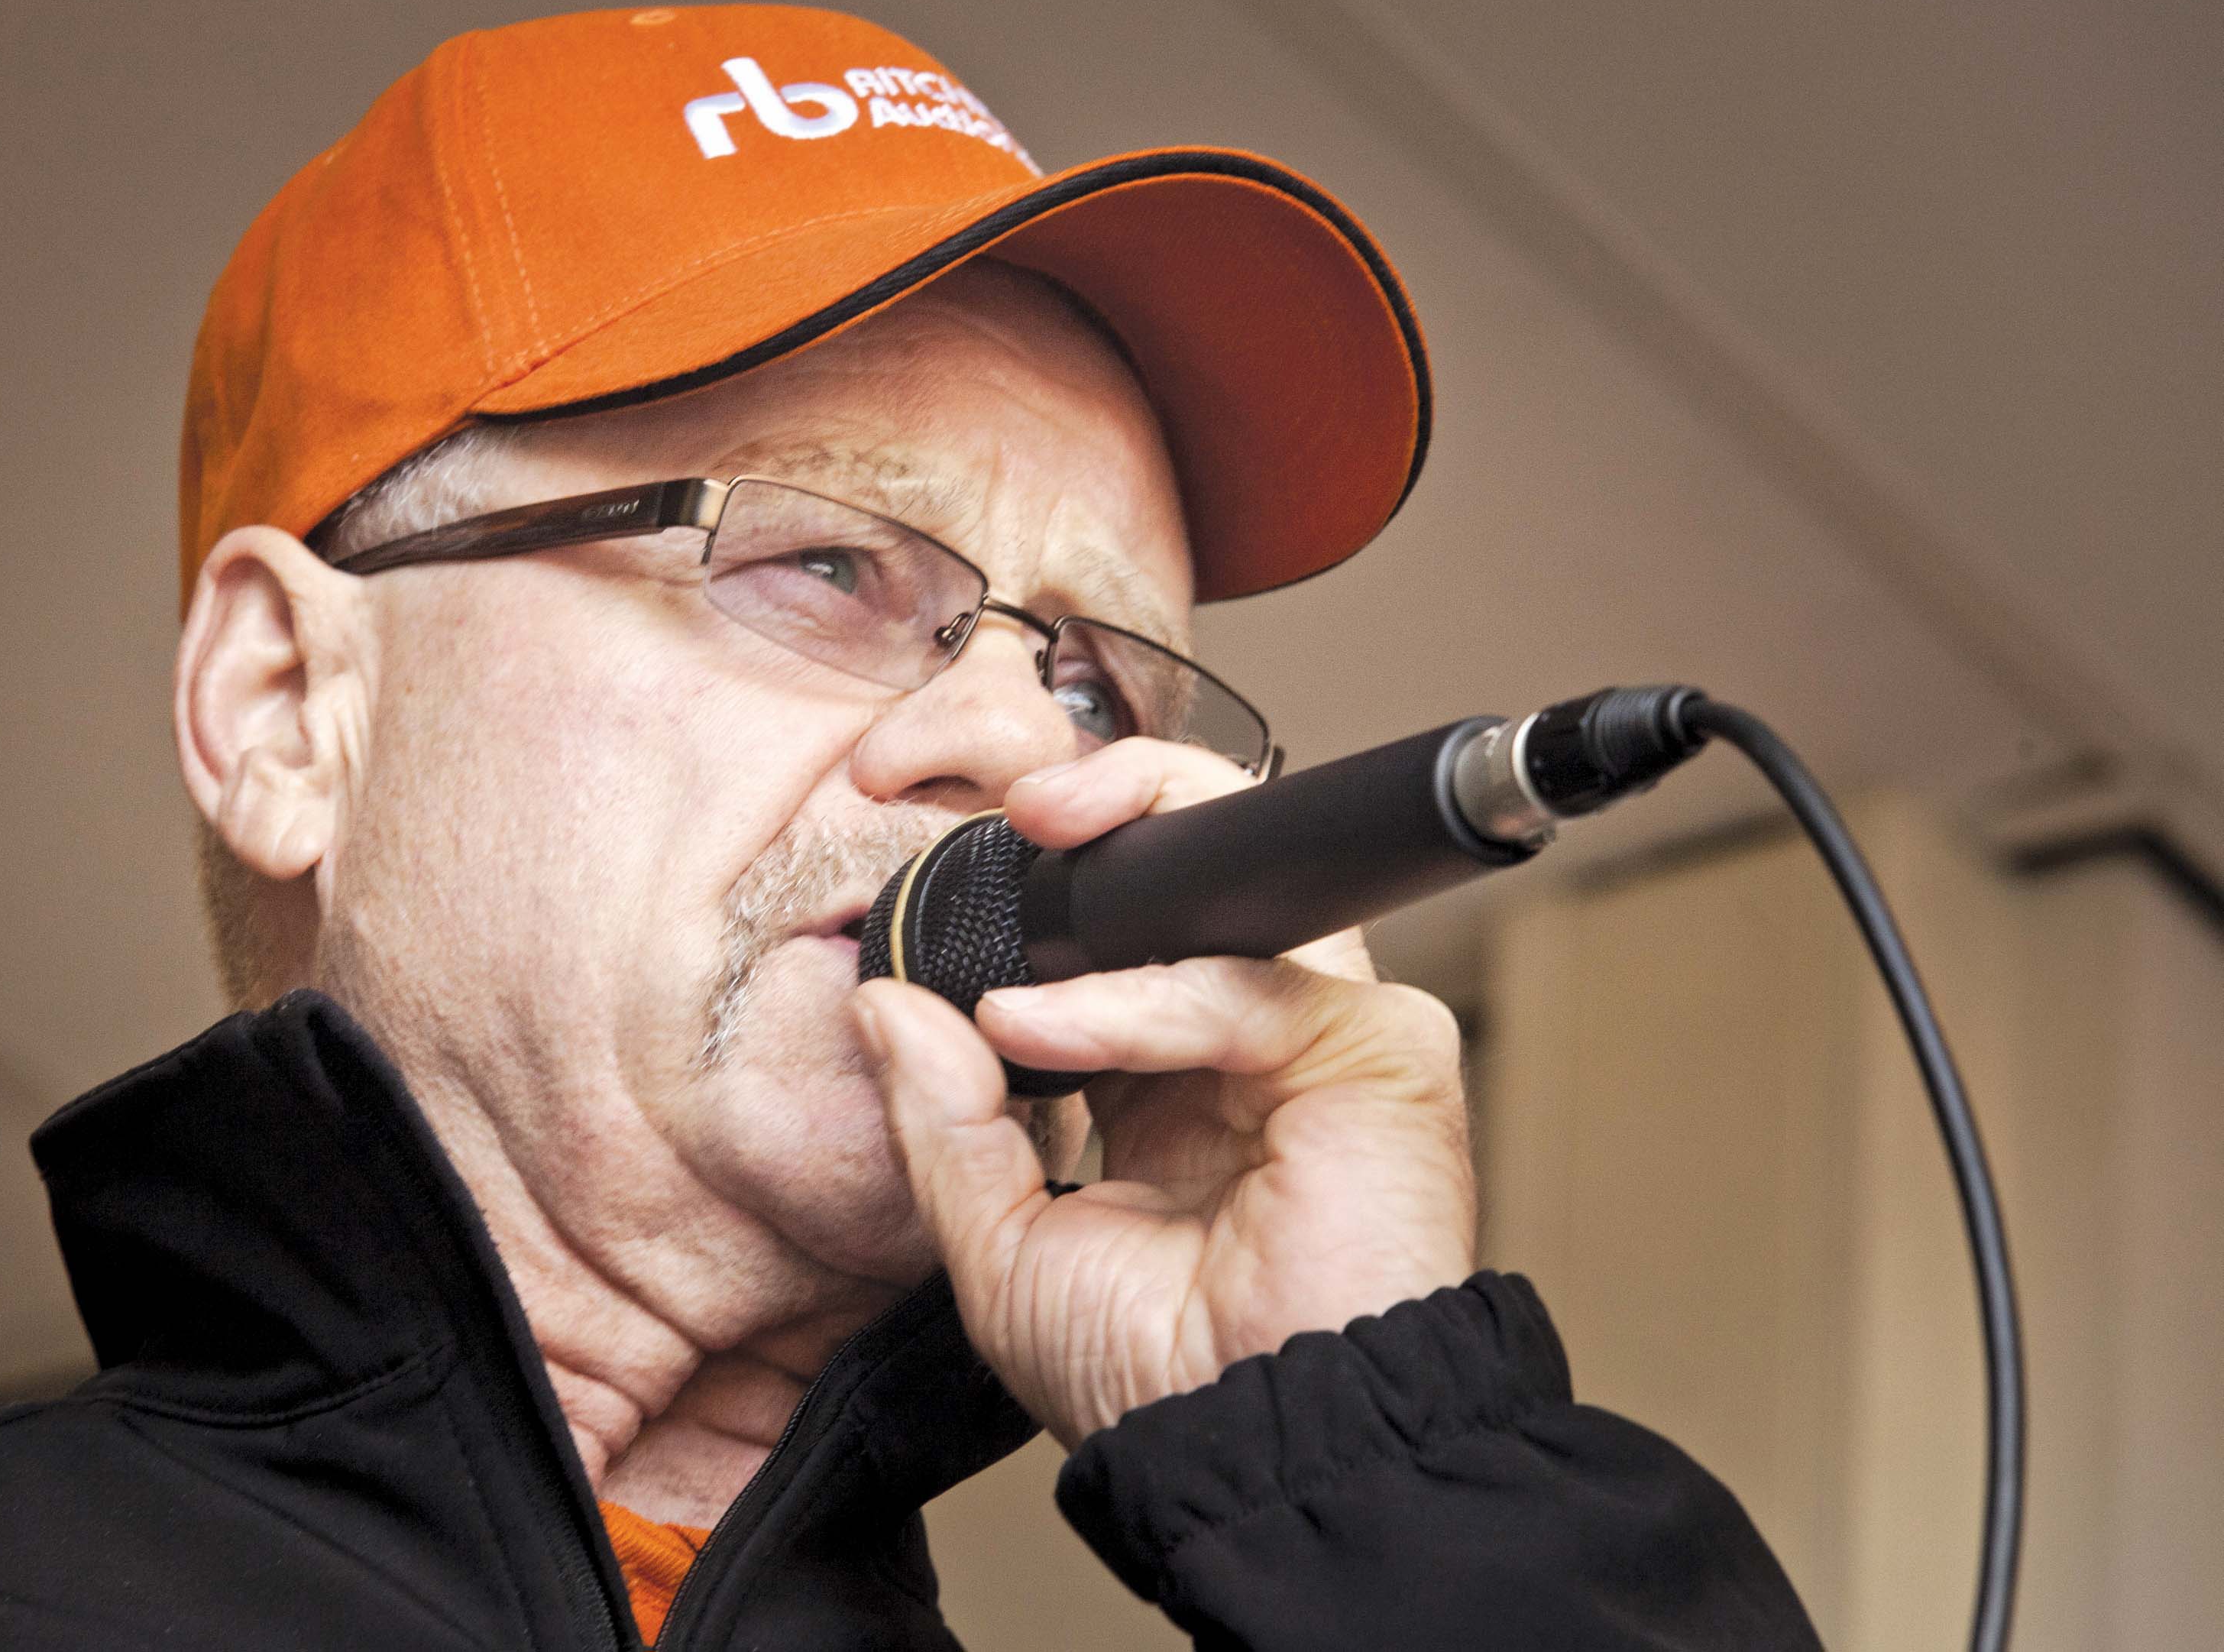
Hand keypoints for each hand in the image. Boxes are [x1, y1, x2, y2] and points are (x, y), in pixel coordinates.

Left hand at [851, 739, 1475, 1448]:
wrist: (1245, 1455)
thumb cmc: (1146, 1378)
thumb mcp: (997, 1242)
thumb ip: (943, 1116)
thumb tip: (883, 1001)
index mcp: (1169, 1076)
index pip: (1122, 926)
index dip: (1049, 880)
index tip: (955, 862)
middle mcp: (1250, 1042)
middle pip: (1200, 866)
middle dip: (1106, 808)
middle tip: (1013, 806)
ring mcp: (1322, 1038)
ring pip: (1239, 887)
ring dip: (1114, 872)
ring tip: (1010, 906)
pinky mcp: (1378, 1056)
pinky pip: (1244, 989)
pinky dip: (1133, 1003)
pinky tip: (1040, 1033)